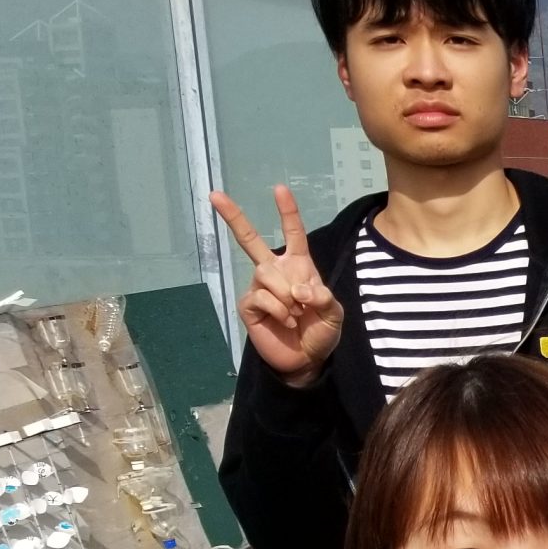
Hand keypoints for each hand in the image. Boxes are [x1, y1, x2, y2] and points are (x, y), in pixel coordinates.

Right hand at [212, 186, 342, 387]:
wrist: (307, 359)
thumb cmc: (320, 332)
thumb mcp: (333, 314)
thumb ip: (323, 298)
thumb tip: (298, 291)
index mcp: (298, 266)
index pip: (293, 234)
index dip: (287, 212)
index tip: (279, 188)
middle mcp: (274, 271)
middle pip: (250, 239)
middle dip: (233, 216)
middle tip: (214, 194)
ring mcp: (258, 286)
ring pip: (266, 273)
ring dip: (286, 295)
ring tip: (296, 314)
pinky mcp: (248, 304)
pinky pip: (261, 296)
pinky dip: (279, 310)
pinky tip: (286, 321)